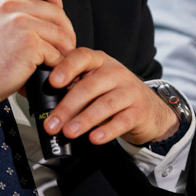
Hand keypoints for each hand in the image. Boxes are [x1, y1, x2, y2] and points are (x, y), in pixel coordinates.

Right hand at [0, 0, 75, 106]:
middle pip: (56, 11)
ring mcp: (21, 23)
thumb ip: (12, 13)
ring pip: (61, 33)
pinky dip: (54, 65)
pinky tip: (42, 69)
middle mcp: (10, 6)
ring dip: (62, 51)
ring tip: (52, 60)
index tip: (54, 4)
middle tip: (61, 45)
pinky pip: (57, 53)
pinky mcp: (29, 43)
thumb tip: (41, 14)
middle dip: (64, 31)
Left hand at [43, 48, 179, 145]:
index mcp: (99, 61)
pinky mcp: (139, 111)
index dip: (66, 68)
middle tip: (52, 124)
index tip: (52, 82)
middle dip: (67, 107)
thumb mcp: (94, 83)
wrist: (151, 109)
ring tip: (69, 132)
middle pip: (88, 87)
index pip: (81, 57)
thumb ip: (73, 87)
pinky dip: (107, 130)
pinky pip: (122, 121)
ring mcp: (129, 91)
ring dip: (84, 120)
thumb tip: (44, 103)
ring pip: (104, 104)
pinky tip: (94, 138)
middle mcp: (115, 72)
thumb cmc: (113, 94)